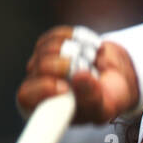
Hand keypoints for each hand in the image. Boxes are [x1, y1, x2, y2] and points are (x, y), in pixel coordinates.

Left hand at [16, 26, 138, 124]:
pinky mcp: (51, 44)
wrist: (115, 78)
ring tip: (92, 61)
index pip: (27, 98)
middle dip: (66, 66)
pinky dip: (78, 39)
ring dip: (76, 51)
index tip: (65, 88)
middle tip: (85, 70)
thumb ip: (91, 97)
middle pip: (40, 67)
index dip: (43, 89)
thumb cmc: (107, 100)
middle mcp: (38, 85)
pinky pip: (58, 35)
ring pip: (49, 48)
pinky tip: (88, 48)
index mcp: (45, 108)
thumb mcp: (105, 108)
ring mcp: (41, 62)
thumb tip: (79, 76)